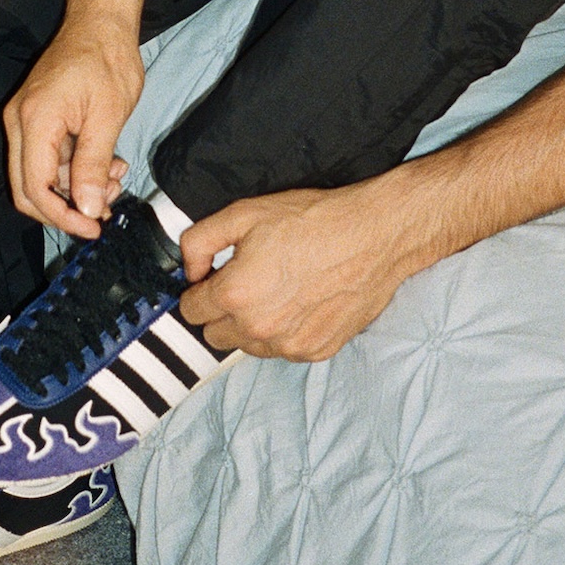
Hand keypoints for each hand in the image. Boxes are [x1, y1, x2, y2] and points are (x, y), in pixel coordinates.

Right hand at [4, 16, 142, 237]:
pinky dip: (75, 171)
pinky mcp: (37, 120)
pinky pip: (48, 160)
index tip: (93, 228)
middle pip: (27, 191)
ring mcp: (25, 121)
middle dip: (66, 209)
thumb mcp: (108, 117)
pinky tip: (107, 164)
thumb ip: (92, 166)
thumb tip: (87, 209)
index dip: (63, 217)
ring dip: (76, 188)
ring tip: (115, 178)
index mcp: (34, 122)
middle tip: (103, 211)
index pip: (35, 189)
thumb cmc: (106, 59)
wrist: (101, 22)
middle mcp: (19, 123)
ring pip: (40, 178)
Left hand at [179, 181, 423, 361]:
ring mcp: (288, 344)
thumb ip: (199, 242)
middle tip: (246, 282)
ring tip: (278, 290)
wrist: (375, 235)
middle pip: (213, 334)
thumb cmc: (314, 220)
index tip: (215, 277)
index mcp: (234, 295)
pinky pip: (282, 350)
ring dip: (252, 325)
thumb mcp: (244, 213)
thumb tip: (189, 271)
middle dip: (222, 310)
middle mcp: (258, 328)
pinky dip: (284, 331)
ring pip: (247, 346)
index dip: (199, 290)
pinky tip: (301, 301)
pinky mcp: (315, 351)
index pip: (189, 311)